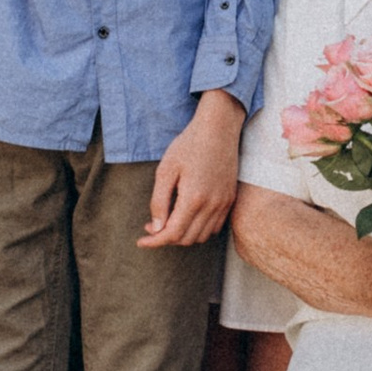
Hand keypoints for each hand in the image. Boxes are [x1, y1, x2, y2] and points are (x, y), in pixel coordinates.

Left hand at [140, 92, 243, 247]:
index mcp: (193, 198)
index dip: (155, 241)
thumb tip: (155, 227)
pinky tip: (187, 217)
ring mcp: (223, 203)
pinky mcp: (230, 199)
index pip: (173, 234)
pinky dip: (199, 229)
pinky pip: (215, 227)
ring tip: (168, 222)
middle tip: (152, 226)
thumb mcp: (165, 170)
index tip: (141, 241)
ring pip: (202, 236)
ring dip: (183, 235)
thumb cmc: (188, 145)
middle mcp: (212, 205)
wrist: (218, 128)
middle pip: (187, 239)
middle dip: (166, 238)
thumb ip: (159, 201)